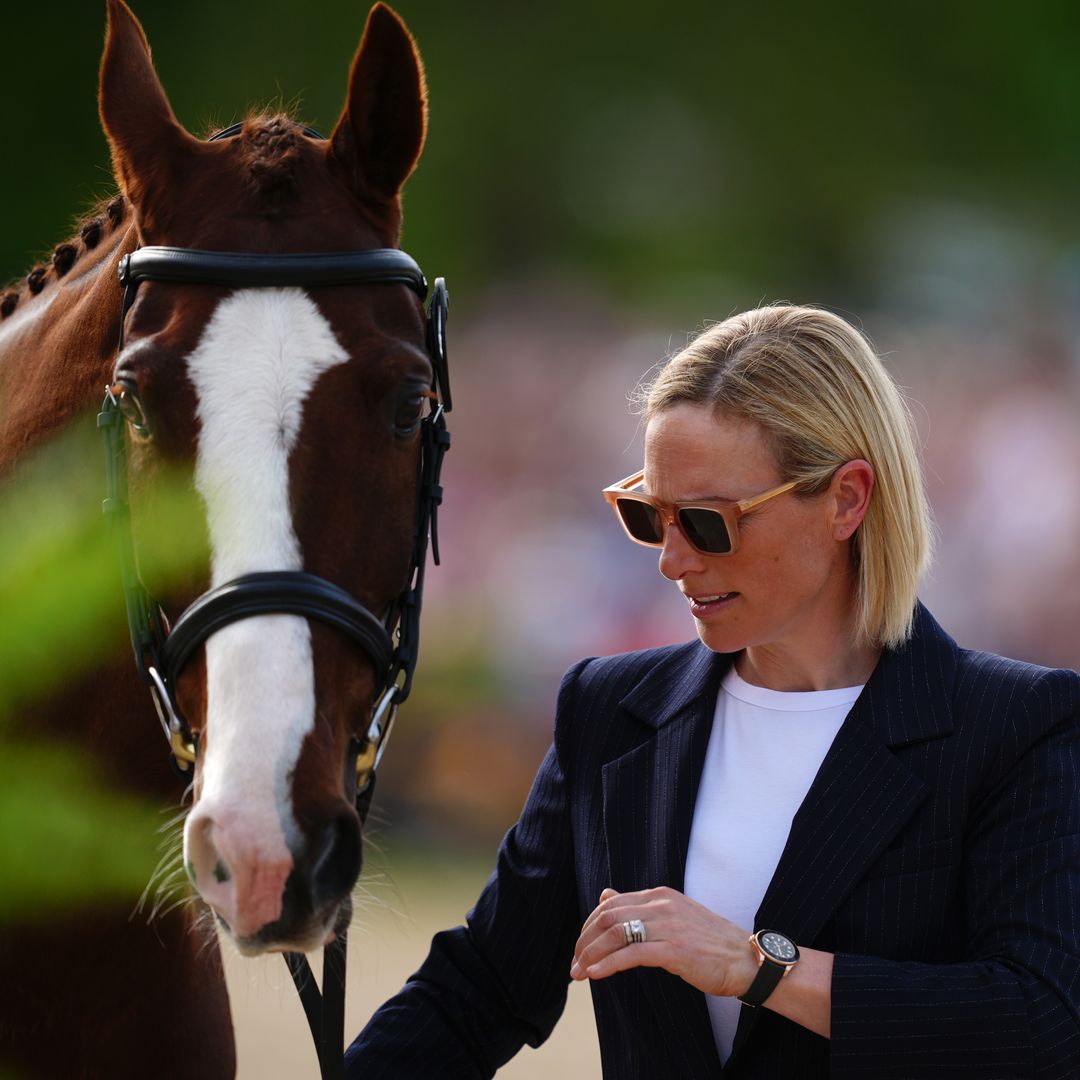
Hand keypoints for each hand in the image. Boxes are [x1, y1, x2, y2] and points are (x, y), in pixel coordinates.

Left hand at [570, 886, 759, 997]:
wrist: (745, 959)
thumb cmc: (709, 941)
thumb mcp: (672, 916)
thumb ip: (638, 907)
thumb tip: (605, 895)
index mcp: (660, 895)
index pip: (611, 904)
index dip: (589, 926)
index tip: (580, 947)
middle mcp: (662, 905)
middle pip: (608, 917)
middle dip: (585, 941)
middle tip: (574, 963)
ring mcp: (669, 925)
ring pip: (616, 933)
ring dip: (592, 954)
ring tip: (580, 972)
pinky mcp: (675, 950)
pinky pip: (632, 954)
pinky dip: (609, 964)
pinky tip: (596, 974)